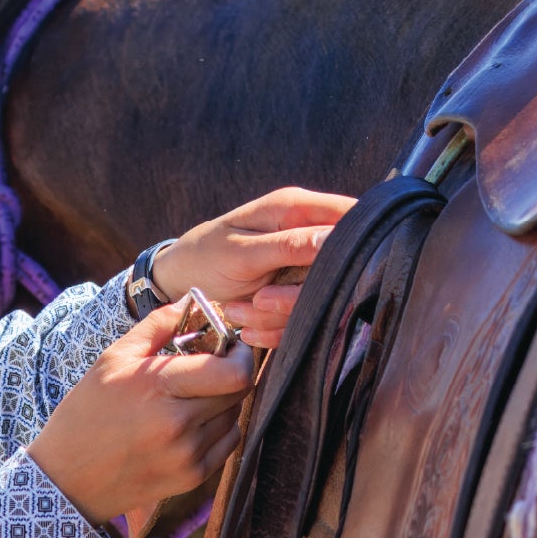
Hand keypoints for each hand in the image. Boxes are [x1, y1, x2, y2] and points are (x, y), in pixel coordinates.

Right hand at [29, 304, 253, 523]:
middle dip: (232, 373)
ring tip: (193, 397)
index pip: (233, 372)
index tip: (231, 345)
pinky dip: (219, 428)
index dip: (241, 354)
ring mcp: (188, 455)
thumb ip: (157, 325)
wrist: (68, 478)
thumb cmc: (87, 413)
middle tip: (213, 366)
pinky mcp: (193, 478)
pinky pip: (228, 444)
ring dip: (223, 401)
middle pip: (239, 392)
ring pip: (234, 417)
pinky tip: (191, 423)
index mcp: (158, 387)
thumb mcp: (112, 358)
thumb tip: (193, 302)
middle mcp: (179, 424)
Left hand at [150, 187, 354, 349]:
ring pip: (320, 300)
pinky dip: (274, 329)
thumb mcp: (242, 252)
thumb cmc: (205, 256)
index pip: (351, 215)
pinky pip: (303, 319)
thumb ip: (289, 244)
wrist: (181, 285)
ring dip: (278, 316)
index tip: (327, 272)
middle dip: (298, 295)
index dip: (355, 242)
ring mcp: (303, 269)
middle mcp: (306, 236)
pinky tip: (246, 325)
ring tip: (240, 311)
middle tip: (261, 300)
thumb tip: (336, 238)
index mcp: (296, 208)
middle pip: (339, 269)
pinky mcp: (296, 296)